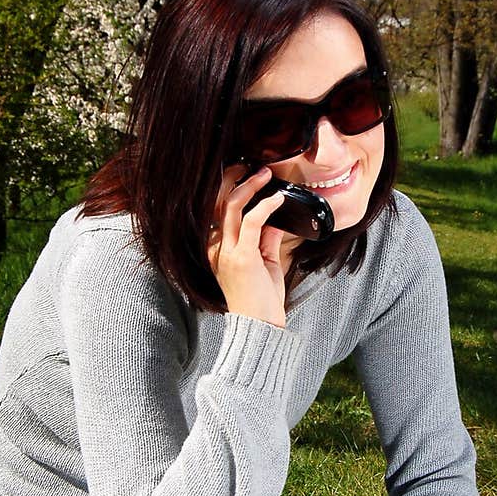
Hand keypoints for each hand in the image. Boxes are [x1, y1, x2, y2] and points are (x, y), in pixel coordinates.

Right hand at [207, 164, 287, 327]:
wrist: (260, 328)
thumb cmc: (262, 301)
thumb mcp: (265, 264)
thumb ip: (266, 240)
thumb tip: (274, 218)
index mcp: (218, 250)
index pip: (218, 212)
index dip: (229, 190)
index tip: (247, 176)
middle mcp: (218, 249)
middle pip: (218, 203)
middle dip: (234, 180)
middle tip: (254, 167)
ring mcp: (227, 253)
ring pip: (231, 207)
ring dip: (250, 186)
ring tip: (266, 174)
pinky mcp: (242, 257)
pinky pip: (251, 221)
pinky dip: (265, 205)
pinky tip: (278, 198)